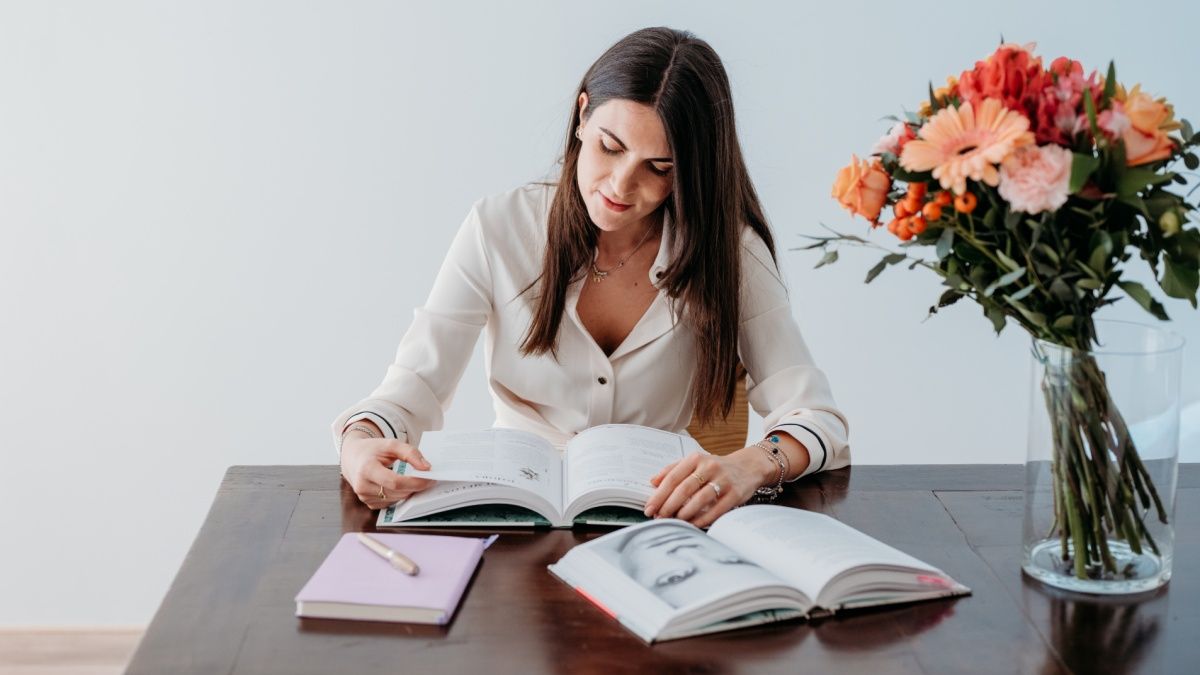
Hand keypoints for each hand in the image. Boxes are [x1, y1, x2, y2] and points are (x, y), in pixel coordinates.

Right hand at [340, 436, 436, 509]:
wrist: (353, 458)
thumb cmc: (372, 450)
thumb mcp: (391, 444)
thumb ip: (410, 453)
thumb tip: (426, 468)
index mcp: (367, 469)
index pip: (395, 482)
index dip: (415, 482)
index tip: (430, 479)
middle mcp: (363, 486)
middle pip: (397, 492)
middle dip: (415, 486)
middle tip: (428, 478)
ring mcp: (365, 497)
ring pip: (396, 499)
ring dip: (409, 491)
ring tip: (415, 480)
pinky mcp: (369, 503)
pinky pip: (391, 503)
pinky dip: (400, 495)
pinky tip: (402, 486)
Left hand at [643, 450, 767, 527]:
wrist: (748, 466)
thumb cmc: (716, 468)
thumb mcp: (695, 463)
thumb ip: (673, 470)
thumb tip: (652, 481)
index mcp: (695, 458)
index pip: (673, 477)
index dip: (659, 494)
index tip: (649, 508)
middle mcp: (709, 467)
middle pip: (684, 488)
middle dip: (668, 505)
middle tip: (659, 518)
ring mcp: (723, 480)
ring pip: (700, 499)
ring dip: (684, 513)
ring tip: (674, 521)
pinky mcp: (735, 493)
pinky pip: (716, 509)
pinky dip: (702, 519)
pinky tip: (692, 524)